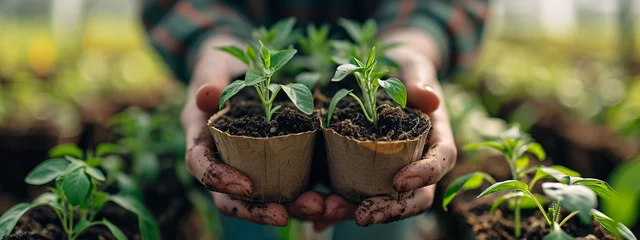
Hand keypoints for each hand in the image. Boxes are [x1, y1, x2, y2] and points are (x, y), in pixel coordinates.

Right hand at [182, 35, 324, 225]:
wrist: (240, 70)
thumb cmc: (222, 70)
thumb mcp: (213, 69)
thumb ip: (209, 81)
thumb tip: (206, 95)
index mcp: (200, 140)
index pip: (201, 167)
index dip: (219, 180)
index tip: (247, 187)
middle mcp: (222, 161)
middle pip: (231, 198)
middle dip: (259, 211)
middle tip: (286, 215)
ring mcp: (248, 168)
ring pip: (263, 199)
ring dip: (291, 208)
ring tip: (318, 207)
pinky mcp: (274, 166)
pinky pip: (287, 187)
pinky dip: (306, 196)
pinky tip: (329, 201)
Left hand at [314, 36, 456, 229]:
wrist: (385, 71)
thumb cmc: (403, 67)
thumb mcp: (413, 65)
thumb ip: (419, 78)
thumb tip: (430, 98)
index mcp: (436, 136)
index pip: (440, 161)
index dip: (424, 174)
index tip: (399, 181)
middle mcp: (417, 161)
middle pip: (413, 196)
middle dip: (389, 209)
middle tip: (362, 215)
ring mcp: (390, 171)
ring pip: (379, 202)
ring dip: (353, 212)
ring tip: (326, 212)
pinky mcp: (364, 174)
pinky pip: (354, 196)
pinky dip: (335, 210)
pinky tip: (316, 220)